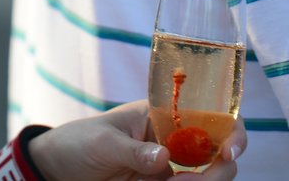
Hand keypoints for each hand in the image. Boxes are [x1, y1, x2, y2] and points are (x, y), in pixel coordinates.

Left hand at [26, 100, 244, 180]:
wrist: (57, 170)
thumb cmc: (78, 143)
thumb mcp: (102, 143)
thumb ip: (132, 151)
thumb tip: (164, 159)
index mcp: (163, 113)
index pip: (211, 115)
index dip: (232, 130)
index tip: (231, 151)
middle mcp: (174, 138)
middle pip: (218, 153)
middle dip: (219, 170)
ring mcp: (170, 166)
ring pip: (207, 178)